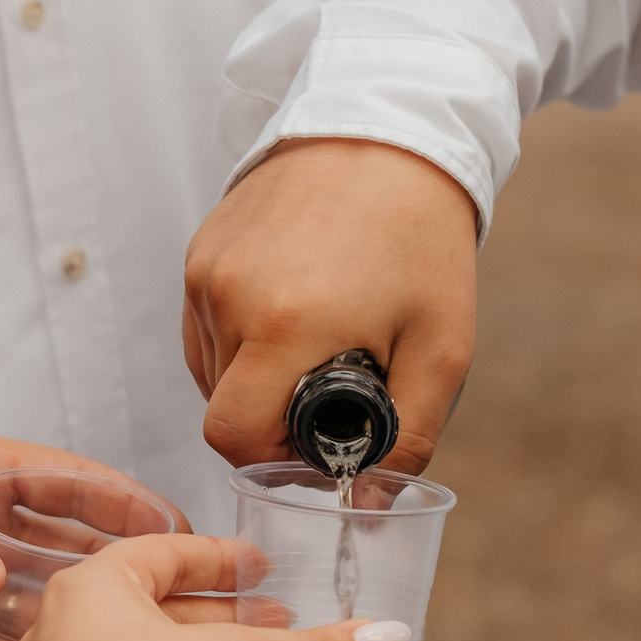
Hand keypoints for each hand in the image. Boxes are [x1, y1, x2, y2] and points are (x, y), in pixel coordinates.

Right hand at [183, 137, 478, 474]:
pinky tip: (292, 313)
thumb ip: (409, 440)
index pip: (234, 438)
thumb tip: (368, 511)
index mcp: (284, 324)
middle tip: (331, 392)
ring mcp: (205, 270)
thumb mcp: (442, 346)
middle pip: (221, 409)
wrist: (389, 129)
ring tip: (316, 340)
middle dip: (271, 422)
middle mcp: (228, 296)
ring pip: (209, 371)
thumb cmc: (422, 238)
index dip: (273, 460)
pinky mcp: (198, 249)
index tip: (319, 445)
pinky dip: (241, 342)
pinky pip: (205, 328)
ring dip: (255, 380)